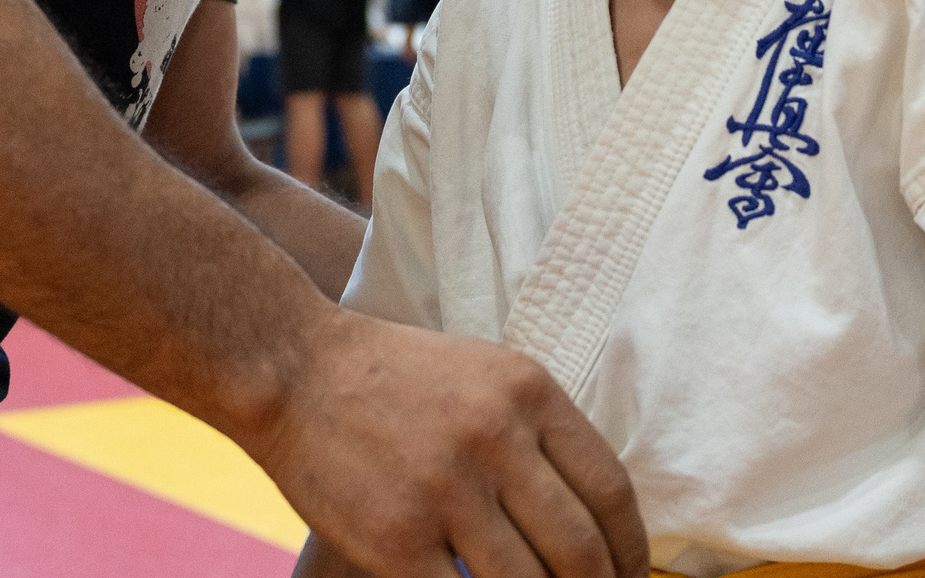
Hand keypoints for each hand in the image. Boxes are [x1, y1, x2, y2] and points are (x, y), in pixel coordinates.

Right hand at [250, 308, 647, 577]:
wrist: (293, 368)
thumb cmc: (392, 376)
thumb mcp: (486, 375)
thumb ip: (538, 437)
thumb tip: (590, 521)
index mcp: (528, 392)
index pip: (610, 490)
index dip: (631, 550)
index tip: (630, 577)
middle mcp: (495, 438)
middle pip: (580, 549)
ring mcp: (444, 490)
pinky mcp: (396, 538)